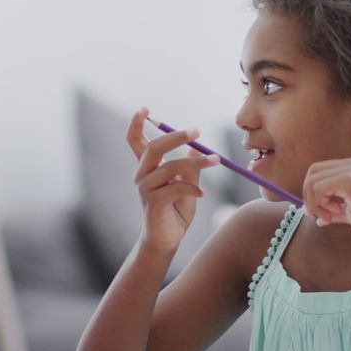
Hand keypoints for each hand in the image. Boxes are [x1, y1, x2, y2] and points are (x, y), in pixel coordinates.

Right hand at [126, 108, 221, 252]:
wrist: (167, 241)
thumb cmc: (175, 211)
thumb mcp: (186, 185)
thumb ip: (189, 168)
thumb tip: (196, 148)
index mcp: (147, 168)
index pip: (134, 141)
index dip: (136, 123)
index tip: (144, 109)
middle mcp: (142, 175)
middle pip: (153, 148)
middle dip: (175, 137)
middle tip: (197, 132)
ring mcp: (145, 189)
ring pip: (170, 167)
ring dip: (195, 162)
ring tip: (216, 160)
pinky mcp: (153, 204)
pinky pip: (175, 188)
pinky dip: (192, 188)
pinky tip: (202, 194)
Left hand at [301, 157, 350, 241]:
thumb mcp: (349, 212)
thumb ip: (333, 211)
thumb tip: (317, 219)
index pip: (318, 171)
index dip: (311, 191)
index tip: (316, 211)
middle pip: (313, 172)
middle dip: (309, 195)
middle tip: (317, 214)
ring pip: (313, 180)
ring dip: (314, 202)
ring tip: (329, 216)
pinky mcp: (349, 180)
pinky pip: (319, 187)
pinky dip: (319, 202)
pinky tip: (334, 213)